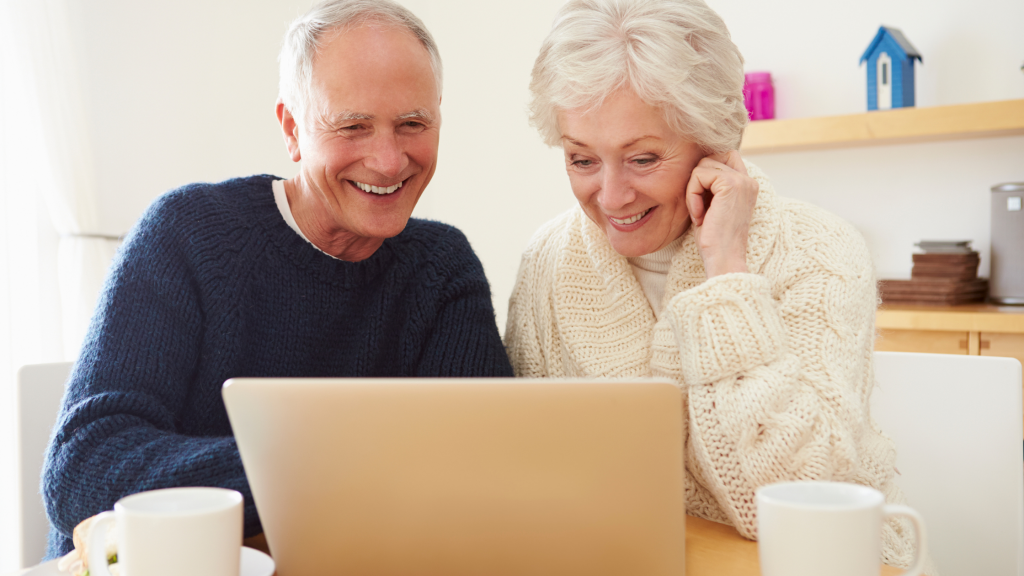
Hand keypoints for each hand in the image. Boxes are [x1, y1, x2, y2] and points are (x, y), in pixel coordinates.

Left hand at [684, 151, 758, 277]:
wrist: (724, 259)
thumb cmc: (714, 240)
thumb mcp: (713, 207)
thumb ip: (711, 186)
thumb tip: (696, 167)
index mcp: (747, 185)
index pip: (725, 155)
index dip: (706, 172)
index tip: (704, 202)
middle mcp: (748, 180)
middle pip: (710, 158)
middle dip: (697, 181)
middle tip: (700, 209)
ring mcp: (741, 181)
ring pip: (702, 166)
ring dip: (693, 191)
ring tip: (701, 214)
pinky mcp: (731, 184)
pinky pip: (698, 175)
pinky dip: (692, 195)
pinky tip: (700, 215)